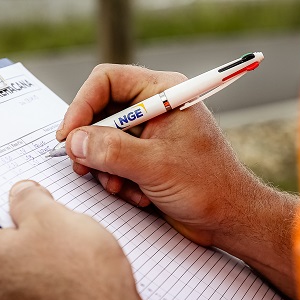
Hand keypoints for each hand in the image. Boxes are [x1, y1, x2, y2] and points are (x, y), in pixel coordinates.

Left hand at [0, 180, 175, 299]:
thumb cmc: (78, 273)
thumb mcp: (52, 215)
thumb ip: (28, 198)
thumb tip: (20, 194)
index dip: (4, 203)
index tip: (25, 198)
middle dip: (26, 237)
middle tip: (58, 227)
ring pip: (19, 281)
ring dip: (39, 268)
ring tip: (74, 260)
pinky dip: (52, 296)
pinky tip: (78, 289)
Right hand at [57, 64, 299, 298]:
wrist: (231, 220)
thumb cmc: (209, 186)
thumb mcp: (156, 167)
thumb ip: (112, 151)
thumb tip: (75, 142)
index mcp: (163, 92)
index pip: (107, 80)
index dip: (82, 104)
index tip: (69, 136)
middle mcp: (154, 106)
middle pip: (100, 111)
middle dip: (92, 144)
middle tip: (84, 168)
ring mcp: (148, 133)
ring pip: (101, 140)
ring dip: (105, 168)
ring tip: (122, 188)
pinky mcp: (145, 156)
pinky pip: (112, 161)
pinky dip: (117, 180)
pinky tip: (138, 196)